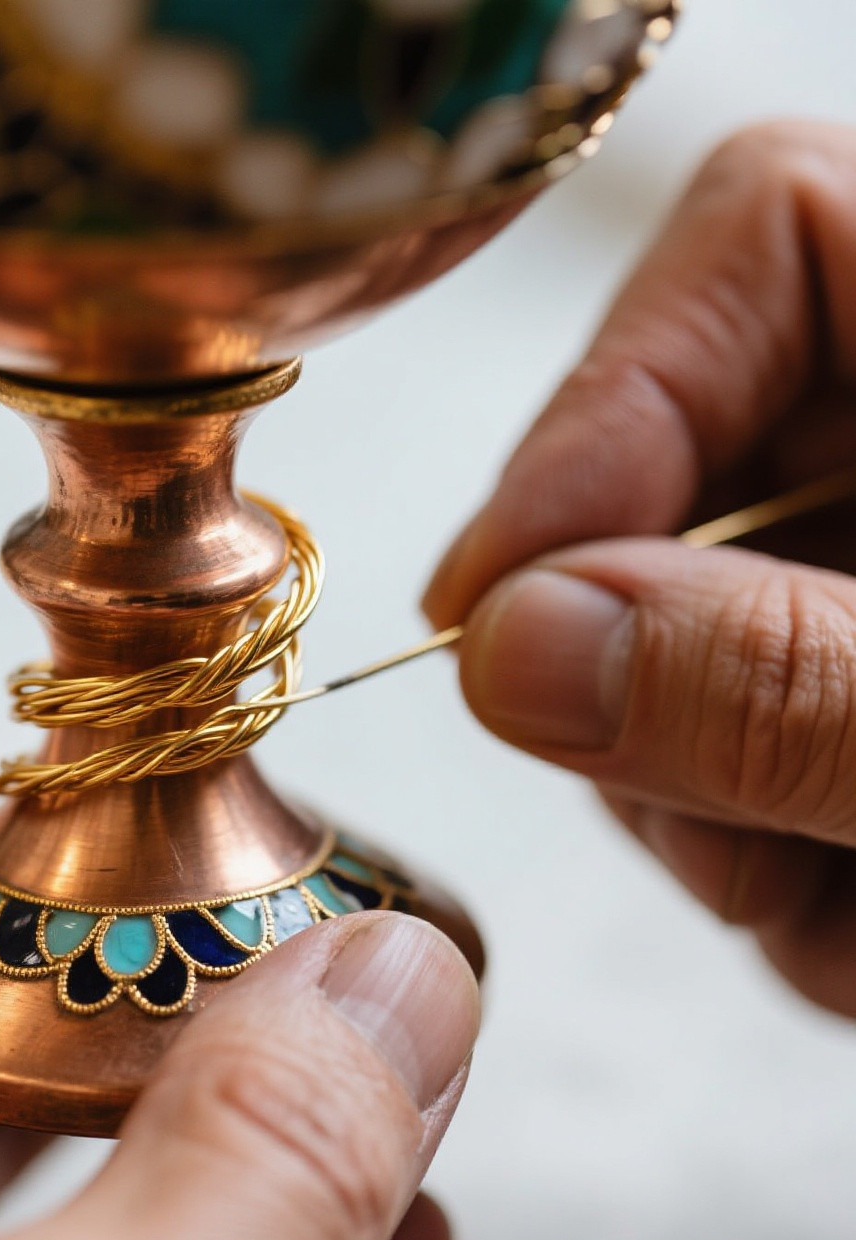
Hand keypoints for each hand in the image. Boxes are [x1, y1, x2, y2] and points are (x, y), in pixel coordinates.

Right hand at [425, 121, 855, 1018]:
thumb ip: (793, 682)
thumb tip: (509, 647)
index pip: (762, 239)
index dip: (611, 403)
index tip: (510, 600)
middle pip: (666, 489)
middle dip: (645, 679)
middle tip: (711, 811)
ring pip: (664, 670)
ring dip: (712, 816)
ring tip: (855, 910)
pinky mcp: (835, 713)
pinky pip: (719, 784)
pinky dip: (764, 881)